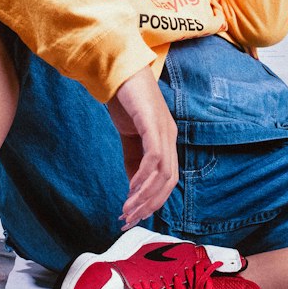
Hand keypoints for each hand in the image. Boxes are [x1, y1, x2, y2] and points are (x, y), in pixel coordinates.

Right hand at [107, 67, 178, 228]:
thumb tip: (135, 189)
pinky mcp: (152, 122)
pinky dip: (143, 177)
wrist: (118, 69)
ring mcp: (163, 129)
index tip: (133, 216)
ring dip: (144, 196)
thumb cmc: (125, 100)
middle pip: (168, 181)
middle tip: (129, 219)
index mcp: (166, 140)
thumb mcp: (130, 137)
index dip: (152, 202)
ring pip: (162, 173)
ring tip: (127, 210)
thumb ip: (134, 160)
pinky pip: (153, 157)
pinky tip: (131, 188)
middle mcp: (170, 136)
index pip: (167, 180)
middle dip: (149, 205)